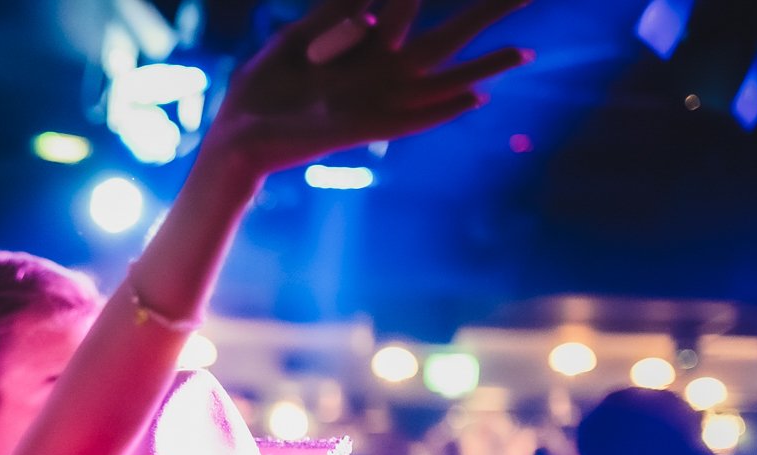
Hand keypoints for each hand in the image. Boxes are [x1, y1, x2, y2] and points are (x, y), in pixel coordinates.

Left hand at [208, 0, 531, 178]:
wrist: (234, 138)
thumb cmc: (259, 95)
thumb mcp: (293, 43)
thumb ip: (332, 17)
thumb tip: (368, 1)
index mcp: (362, 55)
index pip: (409, 10)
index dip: (423, 0)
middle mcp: (378, 78)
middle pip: (443, 41)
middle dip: (483, 17)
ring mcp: (374, 103)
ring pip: (438, 79)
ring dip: (481, 65)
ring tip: (522, 52)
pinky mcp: (361, 128)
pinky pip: (410, 117)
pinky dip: (441, 109)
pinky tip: (477, 98)